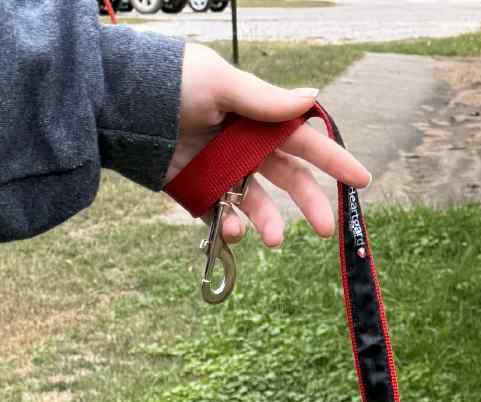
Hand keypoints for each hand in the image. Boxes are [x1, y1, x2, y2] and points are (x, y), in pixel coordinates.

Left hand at [167, 45, 370, 246]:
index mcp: (256, 118)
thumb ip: (264, 100)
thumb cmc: (170, 83)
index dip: (333, 160)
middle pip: (287, 179)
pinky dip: (231, 227)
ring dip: (270, 222)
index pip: (303, 140)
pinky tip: (234, 230)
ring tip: (275, 239)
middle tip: (325, 229)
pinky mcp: (197, 193)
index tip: (360, 180)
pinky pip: (222, 216)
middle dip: (309, 203)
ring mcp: (221, 172)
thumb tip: (311, 97)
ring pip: (257, 203)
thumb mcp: (220, 83)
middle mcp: (243, 146)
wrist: (120, 107)